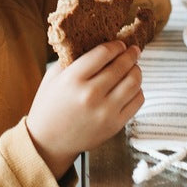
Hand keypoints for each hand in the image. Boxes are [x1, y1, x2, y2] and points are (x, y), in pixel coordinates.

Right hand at [26, 41, 143, 179]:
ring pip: (134, 83)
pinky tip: (131, 87)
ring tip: (134, 67)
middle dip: (131, 54)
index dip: (115, 45)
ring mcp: (105, 111)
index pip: (103, 53)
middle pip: (121, 66)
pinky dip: (138, 90)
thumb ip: (73, 59)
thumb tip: (96, 43)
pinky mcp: (115, 125)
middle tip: (133, 50)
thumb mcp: (53, 77)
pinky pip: (137, 101)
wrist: (48, 142)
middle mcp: (91, 94)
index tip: (119, 43)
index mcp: (73, 79)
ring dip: (137, 71)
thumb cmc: (49, 106)